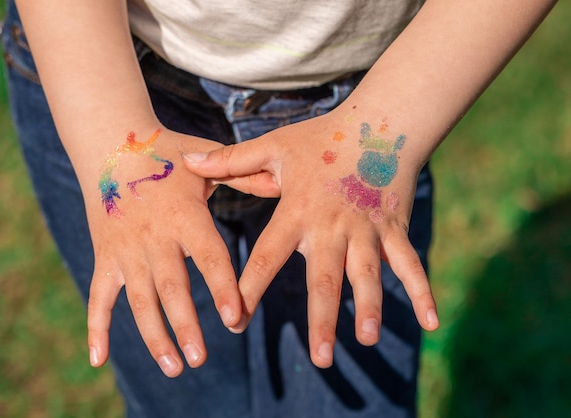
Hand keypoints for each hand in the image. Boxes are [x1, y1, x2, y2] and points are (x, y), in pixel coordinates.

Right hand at [85, 129, 241, 376]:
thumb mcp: (203, 161)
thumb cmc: (166, 152)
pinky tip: (99, 360)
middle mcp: (154, 236)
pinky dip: (97, 328)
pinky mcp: (105, 256)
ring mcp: (126, 249)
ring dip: (155, 336)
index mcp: (185, 215)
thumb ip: (240, 174)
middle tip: (200, 359)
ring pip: (139, 300)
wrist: (110, 144)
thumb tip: (279, 181)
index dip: (221, 288)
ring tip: (175, 368)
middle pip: (172, 288)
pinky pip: (98, 297)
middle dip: (186, 326)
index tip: (235, 318)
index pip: (208, 257)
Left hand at [183, 110, 438, 367]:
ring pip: (368, 274)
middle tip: (318, 358)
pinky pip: (410, 263)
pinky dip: (422, 291)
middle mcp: (332, 226)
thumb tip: (187, 161)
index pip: (268, 255)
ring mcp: (366, 229)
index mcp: (297, 211)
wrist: (378, 125)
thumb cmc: (320, 139)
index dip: (249, 287)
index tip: (235, 321)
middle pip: (325, 277)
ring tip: (365, 339)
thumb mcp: (273, 147)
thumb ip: (231, 160)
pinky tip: (431, 322)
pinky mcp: (393, 229)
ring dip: (370, 307)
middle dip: (322, 319)